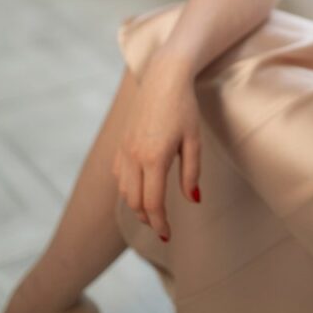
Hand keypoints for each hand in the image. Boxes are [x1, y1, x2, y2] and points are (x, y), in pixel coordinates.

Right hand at [112, 49, 201, 239]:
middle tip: (162, 226)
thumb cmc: (184, 107)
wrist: (164, 77)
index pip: (152, 203)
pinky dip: (127, 188)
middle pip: (134, 202)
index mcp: (154, 158)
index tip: (168, 235)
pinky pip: (118, 174)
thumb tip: (192, 200)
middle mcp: (134, 156)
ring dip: (136, 205)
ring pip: (123, 190)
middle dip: (147, 219)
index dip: (160, 224)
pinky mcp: (120, 142)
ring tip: (153, 210)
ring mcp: (124, 149)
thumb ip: (191, 173)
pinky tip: (140, 187)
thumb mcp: (194, 140)